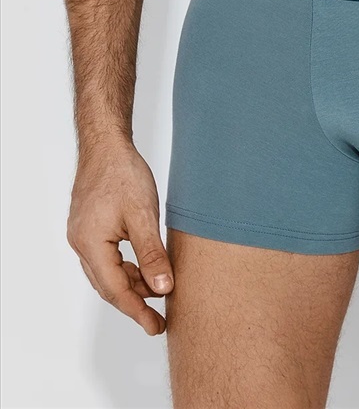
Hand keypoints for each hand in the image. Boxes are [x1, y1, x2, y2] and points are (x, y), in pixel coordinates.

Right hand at [67, 137, 173, 334]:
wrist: (106, 144)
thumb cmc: (122, 173)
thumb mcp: (143, 215)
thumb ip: (152, 254)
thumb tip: (163, 288)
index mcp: (91, 244)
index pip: (116, 289)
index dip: (137, 311)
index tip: (155, 327)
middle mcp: (81, 244)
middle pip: (109, 285)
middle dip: (135, 303)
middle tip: (159, 320)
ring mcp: (83, 235)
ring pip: (108, 273)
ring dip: (132, 284)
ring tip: (159, 292)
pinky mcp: (90, 227)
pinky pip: (107, 258)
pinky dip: (126, 267)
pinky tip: (145, 268)